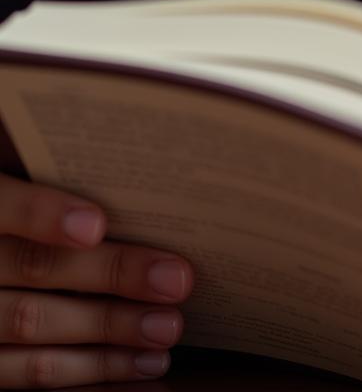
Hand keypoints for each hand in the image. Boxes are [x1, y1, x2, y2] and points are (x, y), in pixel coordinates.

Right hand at [0, 172, 193, 387]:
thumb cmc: (17, 214)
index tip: (96, 225)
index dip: (44, 215)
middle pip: (34, 267)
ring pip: (31, 324)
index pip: (2, 206)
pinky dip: (88, 370)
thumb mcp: (16, 179)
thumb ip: (51, 176)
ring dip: (108, 328)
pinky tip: (139, 363)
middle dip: (110, 274)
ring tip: (167, 327)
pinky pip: (25, 374)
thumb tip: (123, 162)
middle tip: (174, 280)